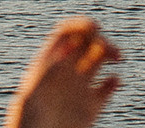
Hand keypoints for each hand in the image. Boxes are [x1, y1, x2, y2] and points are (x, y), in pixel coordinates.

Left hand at [6, 18, 122, 127]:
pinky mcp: (91, 107)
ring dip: (111, 52)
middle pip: (86, 42)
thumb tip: (68, 46)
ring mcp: (79, 88)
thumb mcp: (33, 93)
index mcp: (49, 65)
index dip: (80, 25)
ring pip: (99, 59)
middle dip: (100, 38)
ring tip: (117, 57)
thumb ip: (49, 70)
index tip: (94, 27)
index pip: (65, 33)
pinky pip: (107, 87)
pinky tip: (113, 82)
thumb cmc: (27, 123)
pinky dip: (114, 81)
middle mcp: (65, 73)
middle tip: (107, 48)